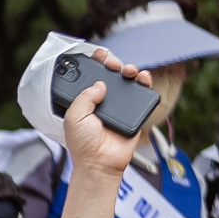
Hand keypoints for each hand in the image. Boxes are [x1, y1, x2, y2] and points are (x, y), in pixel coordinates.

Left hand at [59, 45, 153, 181]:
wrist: (100, 163)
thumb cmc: (83, 145)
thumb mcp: (74, 117)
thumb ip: (84, 97)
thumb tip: (100, 84)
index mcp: (86, 102)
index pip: (92, 78)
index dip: (96, 64)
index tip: (98, 54)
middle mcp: (103, 102)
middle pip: (112, 76)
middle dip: (113, 64)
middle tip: (112, 63)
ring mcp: (120, 108)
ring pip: (127, 83)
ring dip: (129, 71)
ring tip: (128, 70)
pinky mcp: (135, 114)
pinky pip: (142, 96)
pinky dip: (144, 83)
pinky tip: (142, 77)